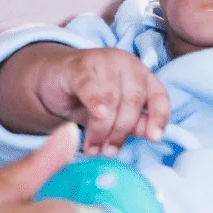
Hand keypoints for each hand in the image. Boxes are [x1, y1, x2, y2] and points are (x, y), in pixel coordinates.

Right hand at [35, 48, 169, 156]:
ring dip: (102, 128)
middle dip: (122, 131)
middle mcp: (126, 63)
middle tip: (109, 151)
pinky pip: (90, 86)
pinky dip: (95, 102)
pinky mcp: (79, 65)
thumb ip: (133, 122)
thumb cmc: (89, 97)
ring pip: (111, 98)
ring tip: (92, 147)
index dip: (159, 117)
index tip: (154, 138)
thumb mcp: (115, 113)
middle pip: (133, 100)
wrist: (53, 78)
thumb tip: (147, 133)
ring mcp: (103, 60)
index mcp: (141, 74)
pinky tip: (97, 116)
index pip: (158, 95)